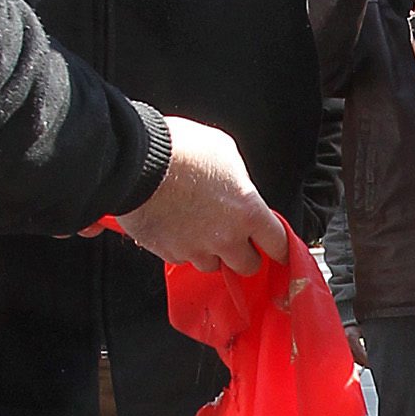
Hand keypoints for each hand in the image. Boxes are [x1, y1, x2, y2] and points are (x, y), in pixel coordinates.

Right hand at [118, 120, 290, 272]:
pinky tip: (174, 225)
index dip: (278, 247)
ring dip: (210, 252)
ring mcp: (196, 249)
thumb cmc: (180, 150)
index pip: (277, 244)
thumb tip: (238, 188)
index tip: (276, 249)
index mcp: (247, 212)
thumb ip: (239, 180)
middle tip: (235, 239)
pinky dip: (181, 247)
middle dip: (243, 254)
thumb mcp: (224, 152)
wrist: (136, 161)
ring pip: (212, 265)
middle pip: (247, 265)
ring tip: (197, 227)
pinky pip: (182, 258)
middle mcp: (225, 237)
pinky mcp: (168, 253)